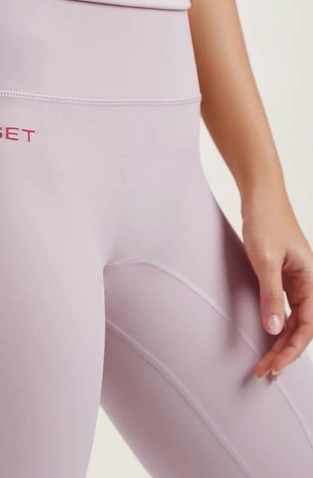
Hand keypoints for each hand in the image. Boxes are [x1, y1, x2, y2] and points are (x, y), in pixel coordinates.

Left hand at [241, 190, 312, 380]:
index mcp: (311, 281)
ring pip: (294, 318)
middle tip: (263, 371)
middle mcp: (308, 283)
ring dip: (280, 340)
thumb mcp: (265, 260)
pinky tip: (268, 334)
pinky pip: (285, 305)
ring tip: (265, 361)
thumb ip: (271, 294)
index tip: (273, 367)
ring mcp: (296, 279)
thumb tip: (275, 329)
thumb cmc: (265, 222)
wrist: (260, 195)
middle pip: (302, 327)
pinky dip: (276, 322)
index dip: (292, 350)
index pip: (308, 327)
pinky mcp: (283, 274)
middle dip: (285, 352)